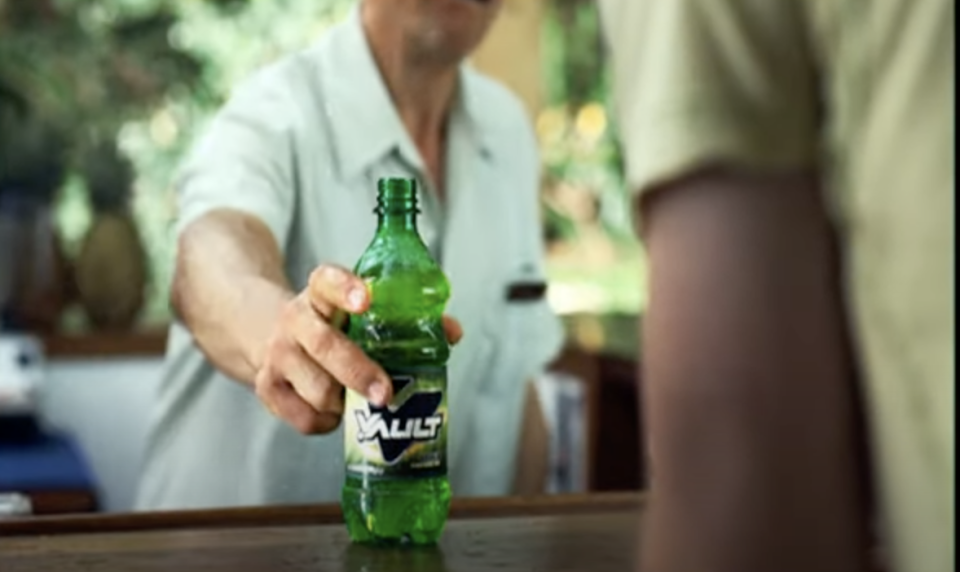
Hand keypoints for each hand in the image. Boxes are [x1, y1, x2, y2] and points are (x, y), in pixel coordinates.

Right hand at [254, 264, 461, 434]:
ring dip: (346, 403)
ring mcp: (277, 354)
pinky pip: (305, 418)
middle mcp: (294, 320)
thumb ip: (404, 318)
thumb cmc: (332, 325)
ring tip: (360, 401)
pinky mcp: (266, 387)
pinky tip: (336, 412)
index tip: (367, 299)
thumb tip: (450, 332)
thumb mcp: (358, 311)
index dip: (345, 288)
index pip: (327, 281)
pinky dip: (328, 423)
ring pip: (318, 390)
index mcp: (320, 294)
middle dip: (359, 372)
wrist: (268, 334)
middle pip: (325, 346)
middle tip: (385, 393)